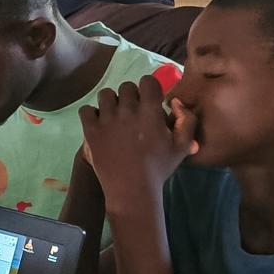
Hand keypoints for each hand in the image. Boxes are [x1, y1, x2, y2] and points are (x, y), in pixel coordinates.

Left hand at [79, 75, 194, 213]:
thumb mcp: (183, 146)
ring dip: (111, 102)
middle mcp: (128, 112)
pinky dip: (91, 115)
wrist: (133, 191)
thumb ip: (187, 120)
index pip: (147, 81)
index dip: (149, 89)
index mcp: (150, 112)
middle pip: (126, 87)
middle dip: (130, 96)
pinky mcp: (91, 132)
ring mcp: (107, 121)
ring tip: (114, 117)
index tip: (149, 101)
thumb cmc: (159, 168)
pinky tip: (99, 124)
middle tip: (132, 113)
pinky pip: (86, 110)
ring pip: (105, 95)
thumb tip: (175, 101)